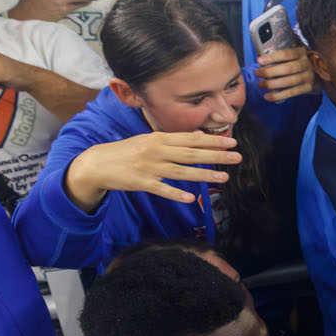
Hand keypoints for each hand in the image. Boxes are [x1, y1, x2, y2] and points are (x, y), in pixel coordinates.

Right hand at [66, 131, 240, 206]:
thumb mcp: (150, 140)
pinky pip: (161, 189)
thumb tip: (199, 136)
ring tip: (224, 177)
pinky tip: (191, 199)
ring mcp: (149, 167)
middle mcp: (156, 150)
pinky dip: (176, 194)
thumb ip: (174, 139)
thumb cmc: (128, 151)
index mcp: (159, 138)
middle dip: (215, 155)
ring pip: (181, 171)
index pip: (191, 138)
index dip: (213, 140)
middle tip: (237, 157)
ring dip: (203, 174)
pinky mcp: (141, 183)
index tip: (232, 142)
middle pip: (191, 153)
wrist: (98, 163)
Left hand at [255, 46, 316, 101]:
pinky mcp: (308, 88)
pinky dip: (279, 95)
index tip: (259, 61)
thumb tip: (262, 61)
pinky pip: (292, 93)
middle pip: (288, 68)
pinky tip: (268, 96)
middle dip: (270, 72)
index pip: (286, 54)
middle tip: (258, 73)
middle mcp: (306, 64)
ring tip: (261, 84)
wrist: (319, 73)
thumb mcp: (295, 54)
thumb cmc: (300, 62)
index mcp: (301, 53)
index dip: (273, 57)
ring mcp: (308, 76)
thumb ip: (282, 56)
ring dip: (273, 84)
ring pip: (290, 81)